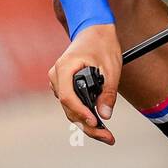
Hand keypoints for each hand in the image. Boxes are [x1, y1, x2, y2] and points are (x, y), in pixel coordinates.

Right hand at [48, 23, 121, 143]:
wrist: (94, 30)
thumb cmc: (101, 44)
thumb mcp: (110, 68)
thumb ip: (107, 92)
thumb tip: (105, 115)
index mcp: (65, 68)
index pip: (69, 98)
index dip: (82, 114)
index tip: (97, 123)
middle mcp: (57, 75)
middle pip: (69, 108)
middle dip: (88, 125)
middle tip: (108, 137)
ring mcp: (58, 81)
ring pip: (69, 109)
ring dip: (86, 122)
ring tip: (106, 134)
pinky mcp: (64, 85)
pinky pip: (71, 104)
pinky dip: (83, 114)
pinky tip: (97, 122)